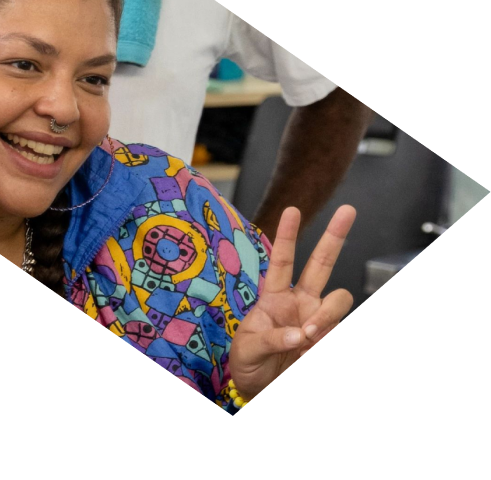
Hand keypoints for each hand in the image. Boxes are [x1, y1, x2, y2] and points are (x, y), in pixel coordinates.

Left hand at [228, 205, 356, 400]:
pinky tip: (307, 353)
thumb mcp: (249, 349)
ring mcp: (319, 319)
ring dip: (326, 317)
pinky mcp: (329, 337)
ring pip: (339, 300)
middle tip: (348, 209)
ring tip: (308, 337)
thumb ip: (273, 338)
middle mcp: (301, 302)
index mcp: (275, 297)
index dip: (289, 236)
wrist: (260, 388)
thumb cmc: (250, 361)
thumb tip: (303, 333)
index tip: (293, 209)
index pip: (283, 261)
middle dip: (335, 236)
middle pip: (322, 265)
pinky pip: (337, 331)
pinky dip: (324, 339)